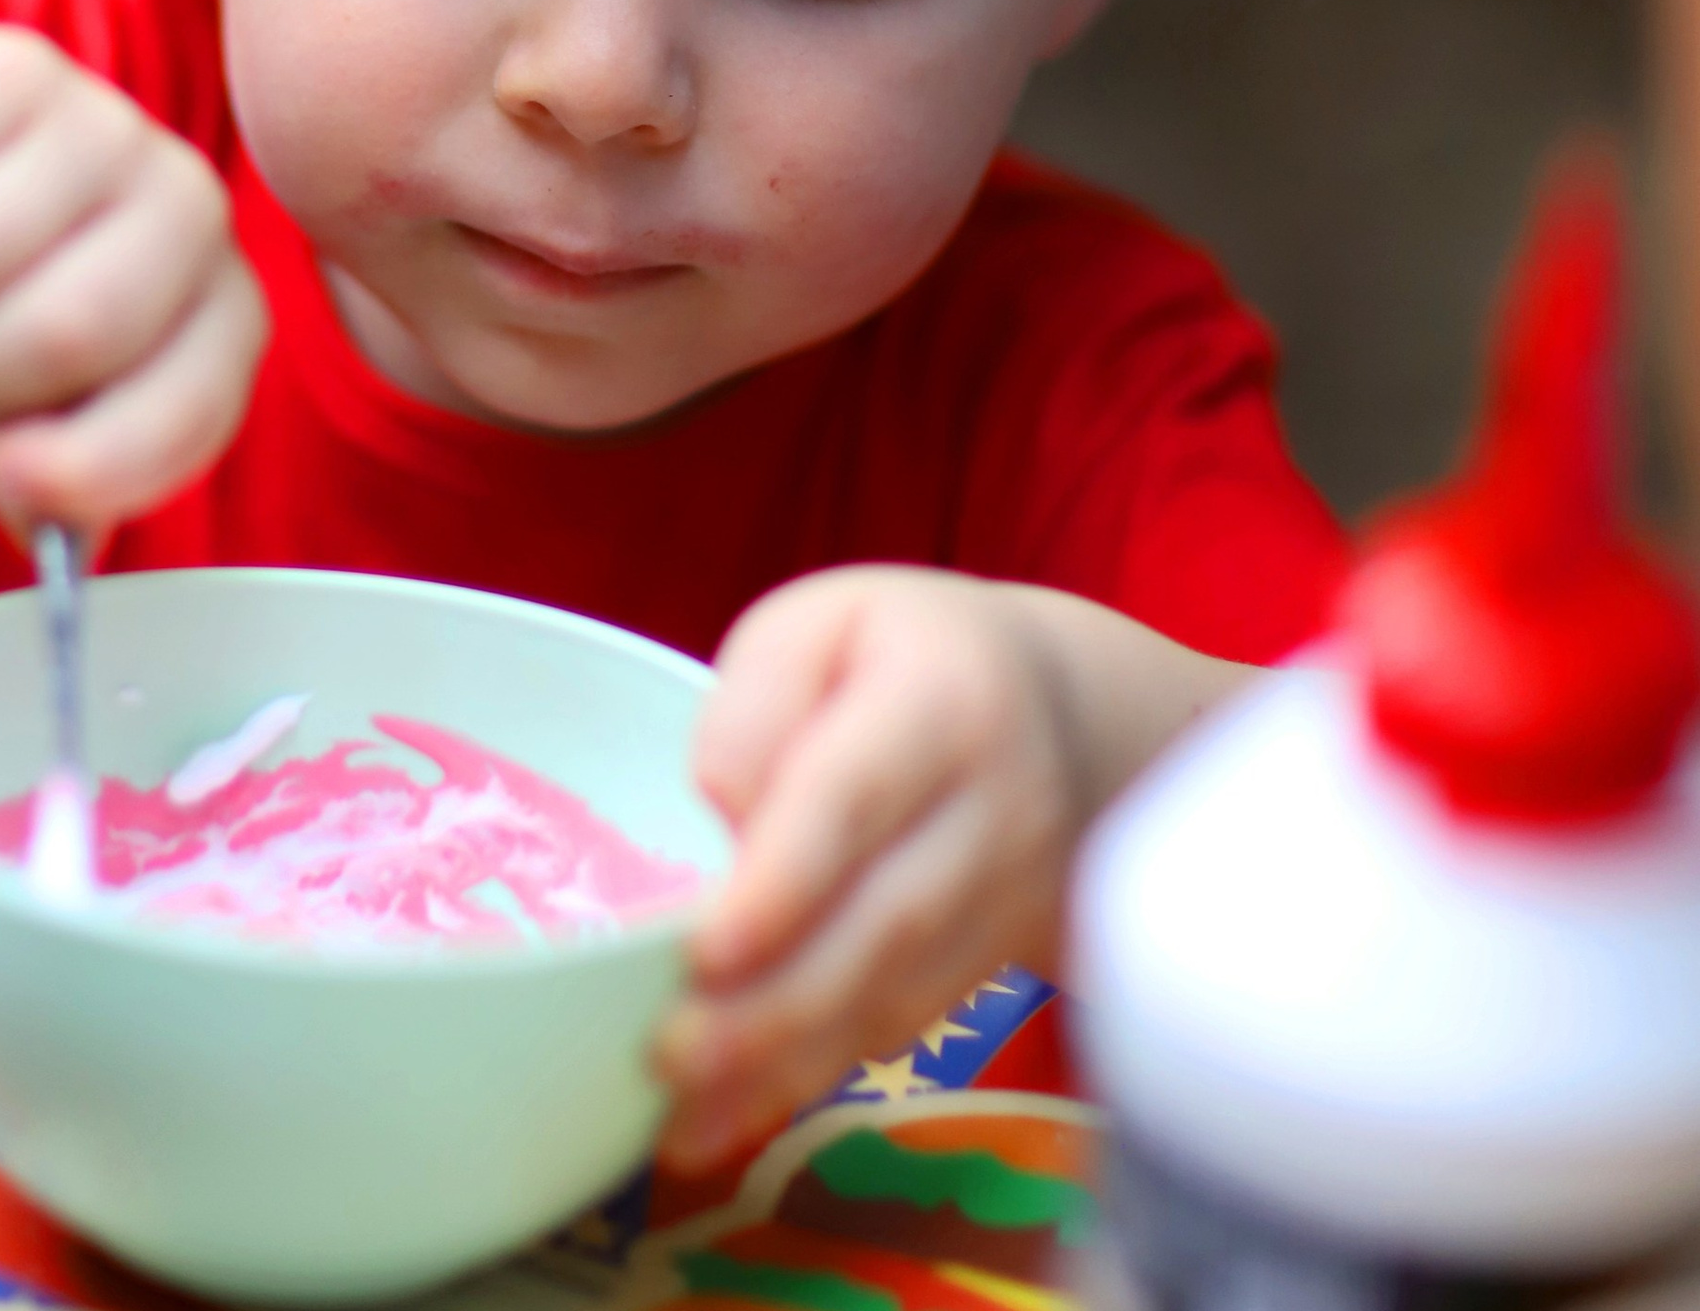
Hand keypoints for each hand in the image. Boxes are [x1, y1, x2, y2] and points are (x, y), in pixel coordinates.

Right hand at [0, 26, 268, 536]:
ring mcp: (110, 125)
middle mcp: (191, 211)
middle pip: (69, 328)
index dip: (92, 463)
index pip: (186, 407)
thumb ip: (53, 488)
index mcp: (220, 319)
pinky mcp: (15, 65)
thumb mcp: (29, 422)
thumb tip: (62, 537)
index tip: (6, 474)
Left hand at [654, 569, 1241, 1168]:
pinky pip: (908, 1025)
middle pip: (886, 921)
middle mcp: (996, 809)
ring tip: (683, 1111)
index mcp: (941, 698)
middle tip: (670, 1054)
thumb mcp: (819, 623)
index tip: (708, 950)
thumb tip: (718, 811)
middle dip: (777, 1002)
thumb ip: (756, 704)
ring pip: (901, 994)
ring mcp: (1012, 899)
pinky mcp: (999, 965)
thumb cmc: (903, 654)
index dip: (786, 879)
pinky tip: (731, 1115)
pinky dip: (817, 1074)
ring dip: (788, 1059)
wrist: (1068, 713)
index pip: (857, 796)